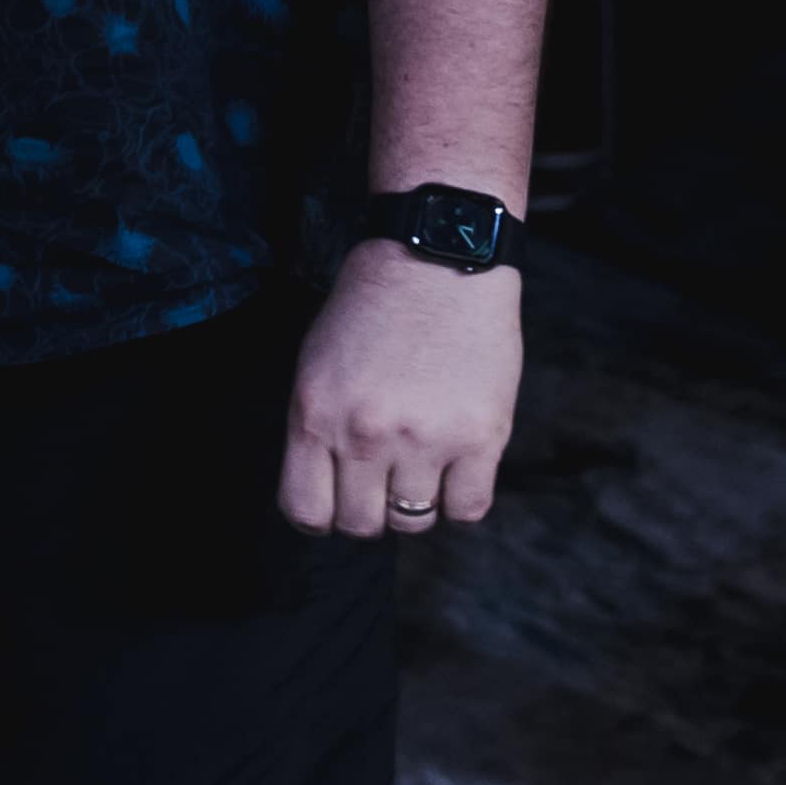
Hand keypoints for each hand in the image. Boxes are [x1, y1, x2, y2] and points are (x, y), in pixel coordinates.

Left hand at [284, 241, 519, 537]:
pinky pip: (468, 509)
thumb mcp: (316, 365)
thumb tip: (328, 489)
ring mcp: (425, 439)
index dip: (321, 516)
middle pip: (361, 525)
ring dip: (417, 501)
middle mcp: (365, 435)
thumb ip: (318, 428)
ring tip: (423, 462)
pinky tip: (458, 466)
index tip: (337, 500)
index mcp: (314, 415)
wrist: (438, 259)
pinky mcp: (481, 437)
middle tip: (384, 480)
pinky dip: (462, 498)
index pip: (304, 510)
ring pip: (414, 521)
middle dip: (370, 511)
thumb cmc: (371, 308)